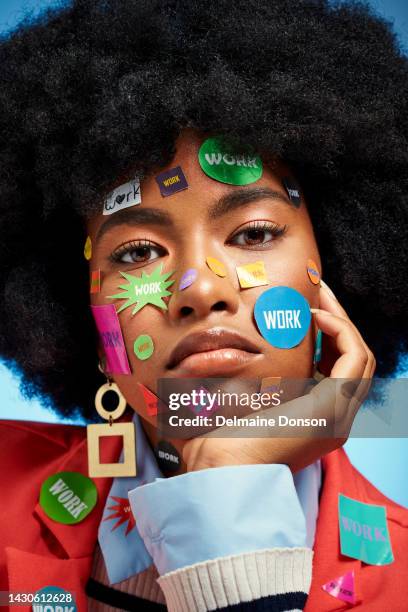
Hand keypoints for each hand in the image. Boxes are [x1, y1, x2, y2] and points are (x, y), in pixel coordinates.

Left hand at [182, 282, 375, 472]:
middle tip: (318, 291)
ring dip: (342, 321)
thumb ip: (238, 378)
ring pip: (361, 358)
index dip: (326, 335)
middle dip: (337, 321)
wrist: (218, 470)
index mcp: (313, 417)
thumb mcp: (235, 400)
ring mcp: (337, 415)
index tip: (306, 306)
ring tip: (318, 296)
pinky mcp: (333, 407)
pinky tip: (316, 316)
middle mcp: (333, 417)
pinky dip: (341, 332)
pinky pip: (355, 359)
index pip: (336, 369)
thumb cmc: (217, 440)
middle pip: (353, 360)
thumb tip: (215, 352)